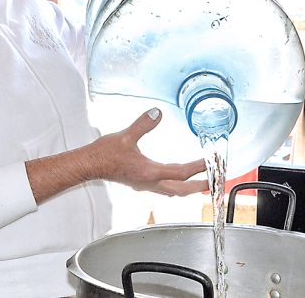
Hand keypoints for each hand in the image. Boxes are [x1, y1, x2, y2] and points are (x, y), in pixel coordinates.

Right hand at [87, 108, 207, 196]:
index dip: (198, 167)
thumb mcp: (125, 136)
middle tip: (215, 179)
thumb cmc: (105, 154)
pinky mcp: (142, 183)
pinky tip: (178, 178)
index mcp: (150, 172)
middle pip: (183, 189)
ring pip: (175, 191)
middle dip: (200, 185)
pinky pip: (166, 188)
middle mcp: (151, 182)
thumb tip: (157, 113)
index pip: (181, 172)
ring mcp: (147, 185)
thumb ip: (143, 124)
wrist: (90, 165)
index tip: (210, 161)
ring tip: (202, 181)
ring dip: (190, 187)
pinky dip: (178, 184)